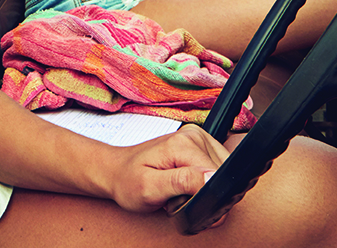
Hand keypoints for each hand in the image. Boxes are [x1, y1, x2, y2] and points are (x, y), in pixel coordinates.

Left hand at [107, 124, 230, 216]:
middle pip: (219, 175)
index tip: (181, 201)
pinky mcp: (199, 146)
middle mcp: (194, 136)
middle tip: (174, 195)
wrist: (117, 172)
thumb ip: (182, 182)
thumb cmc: (128, 181)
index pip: (215, 176)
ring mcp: (197, 138)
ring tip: (177, 190)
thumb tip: (212, 178)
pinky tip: (183, 184)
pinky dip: (201, 183)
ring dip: (201, 189)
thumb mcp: (150, 187)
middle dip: (201, 193)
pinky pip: (213, 171)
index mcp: (183, 144)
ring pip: (218, 175)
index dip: (203, 197)